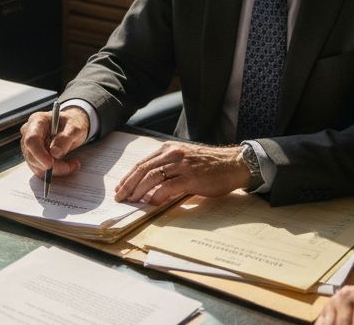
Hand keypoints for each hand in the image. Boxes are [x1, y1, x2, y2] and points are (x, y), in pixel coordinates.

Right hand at [20, 106, 89, 178]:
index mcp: (37, 121)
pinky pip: (40, 169)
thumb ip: (65, 138)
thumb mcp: (75, 127)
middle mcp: (29, 133)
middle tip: (70, 166)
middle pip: (32, 155)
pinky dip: (54, 171)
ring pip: (35, 166)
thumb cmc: (72, 123)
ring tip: (72, 164)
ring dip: (55, 170)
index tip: (50, 164)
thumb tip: (55, 153)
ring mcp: (29, 146)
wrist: (72, 126)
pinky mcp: (33, 156)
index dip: (39, 153)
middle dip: (51, 165)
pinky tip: (66, 166)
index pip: (31, 140)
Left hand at [113, 141, 250, 205]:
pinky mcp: (191, 177)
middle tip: (120, 198)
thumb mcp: (185, 159)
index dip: (128, 176)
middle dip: (128, 185)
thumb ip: (168, 168)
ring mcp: (182, 165)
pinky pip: (168, 187)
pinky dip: (157, 196)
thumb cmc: (210, 165)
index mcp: (169, 149)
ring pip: (152, 177)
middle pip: (143, 169)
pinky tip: (152, 203)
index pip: (142, 163)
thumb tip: (149, 186)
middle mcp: (173, 153)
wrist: (233, 164)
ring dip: (139, 191)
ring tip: (132, 201)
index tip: (120, 188)